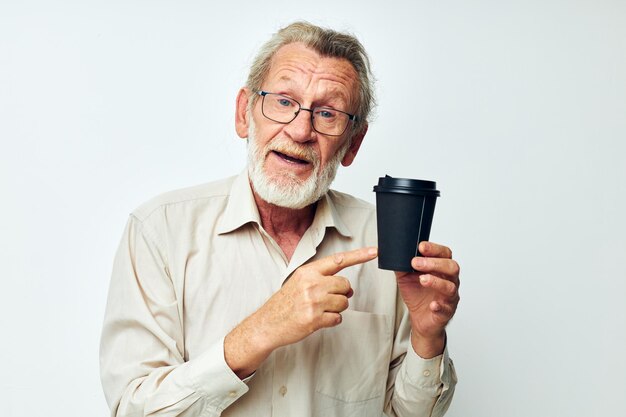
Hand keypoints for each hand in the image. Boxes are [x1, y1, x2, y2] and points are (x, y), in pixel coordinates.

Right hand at [225, 246, 376, 376]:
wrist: (267, 324)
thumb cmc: (285, 303)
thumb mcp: (299, 282)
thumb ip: (322, 279)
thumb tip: (347, 287)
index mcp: (308, 272)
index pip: (338, 260)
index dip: (359, 255)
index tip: (374, 251)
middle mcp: (312, 284)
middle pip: (345, 285)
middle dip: (342, 294)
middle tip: (327, 299)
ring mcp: (313, 302)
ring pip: (344, 303)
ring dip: (337, 308)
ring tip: (320, 310)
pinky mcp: (314, 319)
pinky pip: (337, 318)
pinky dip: (332, 320)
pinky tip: (318, 320)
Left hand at [395, 241, 459, 357]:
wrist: (420, 318)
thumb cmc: (417, 294)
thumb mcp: (406, 276)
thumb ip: (402, 265)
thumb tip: (392, 252)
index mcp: (441, 268)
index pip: (444, 253)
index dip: (434, 248)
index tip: (421, 246)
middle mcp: (449, 280)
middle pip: (451, 267)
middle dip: (433, 263)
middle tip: (415, 262)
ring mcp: (449, 296)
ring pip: (450, 287)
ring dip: (436, 281)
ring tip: (422, 279)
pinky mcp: (446, 312)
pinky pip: (446, 308)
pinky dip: (439, 306)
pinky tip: (432, 304)